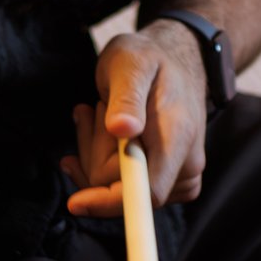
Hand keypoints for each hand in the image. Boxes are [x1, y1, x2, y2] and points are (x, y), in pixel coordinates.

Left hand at [62, 22, 207, 216]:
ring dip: (95, 151)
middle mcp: (185, 166)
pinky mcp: (167, 180)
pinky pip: (121, 186)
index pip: (147, 192)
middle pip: (120, 188)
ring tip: (98, 111)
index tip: (75, 202)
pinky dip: (101, 158)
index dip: (109, 201)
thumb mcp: (131, 63)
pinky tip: (100, 128)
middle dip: (94, 152)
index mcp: (179, 139)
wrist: (174, 59)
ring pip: (114, 187)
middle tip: (95, 109)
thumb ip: (128, 97)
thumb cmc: (149, 58)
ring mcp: (178, 177)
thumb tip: (122, 130)